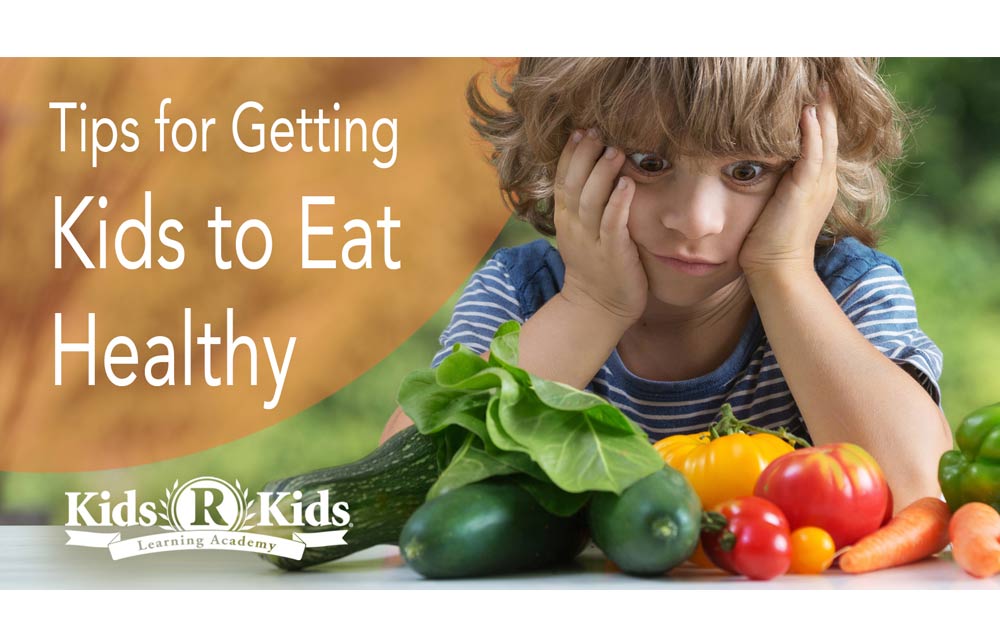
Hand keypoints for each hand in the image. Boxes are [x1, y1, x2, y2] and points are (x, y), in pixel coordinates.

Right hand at [553, 128, 647, 328]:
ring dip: (602, 173)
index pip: (562, 179)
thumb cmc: (596, 266)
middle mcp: (574, 227)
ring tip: (614, 150)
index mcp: (566, 219)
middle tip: (596, 130)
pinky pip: (612, 224)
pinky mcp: (612, 253)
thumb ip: (586, 204)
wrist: (598, 308)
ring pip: (591, 200)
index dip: (570, 154)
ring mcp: (592, 241)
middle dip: (584, 155)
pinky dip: (618, 203)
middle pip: (573, 184)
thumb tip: (598, 170)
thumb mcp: (582, 232)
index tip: (580, 130)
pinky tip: (627, 184)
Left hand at [739, 82, 838, 279]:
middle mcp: (824, 181)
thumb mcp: (774, 205)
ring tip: (816, 84)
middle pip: (829, 133)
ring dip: (821, 110)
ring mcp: (819, 185)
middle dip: (824, 105)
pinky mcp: (807, 190)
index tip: (811, 93)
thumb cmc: (768, 243)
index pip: (822, 141)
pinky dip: (812, 131)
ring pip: (825, 137)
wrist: (776, 269)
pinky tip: (807, 111)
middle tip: (820, 79)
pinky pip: (814, 153)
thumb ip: (774, 184)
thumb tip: (756, 166)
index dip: (819, 117)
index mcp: (817, 184)